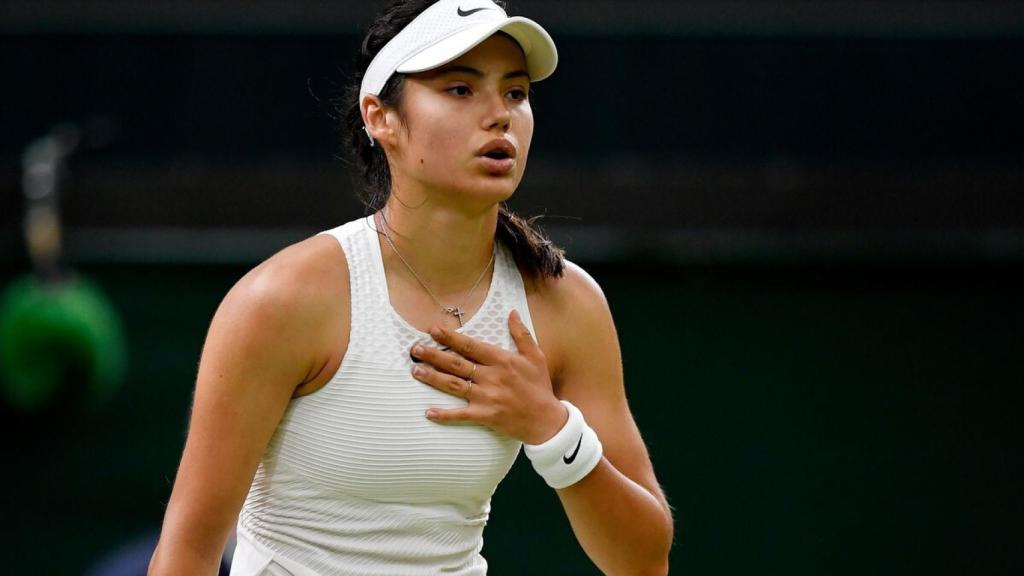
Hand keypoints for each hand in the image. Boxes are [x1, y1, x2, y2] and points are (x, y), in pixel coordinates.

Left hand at [410, 310, 566, 444]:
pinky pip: (461, 415)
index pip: (471, 346)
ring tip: (415, 370)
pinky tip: (428, 412)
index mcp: (502, 360)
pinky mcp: (486, 416)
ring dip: (433, 378)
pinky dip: (444, 414)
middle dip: (434, 355)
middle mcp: (492, 377)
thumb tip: (511, 312)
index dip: (451, 337)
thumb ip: (521, 334)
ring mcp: (487, 397)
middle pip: (457, 363)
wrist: (547, 420)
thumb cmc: (540, 386)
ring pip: (454, 385)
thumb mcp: (535, 356)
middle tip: (414, 349)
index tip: (433, 330)